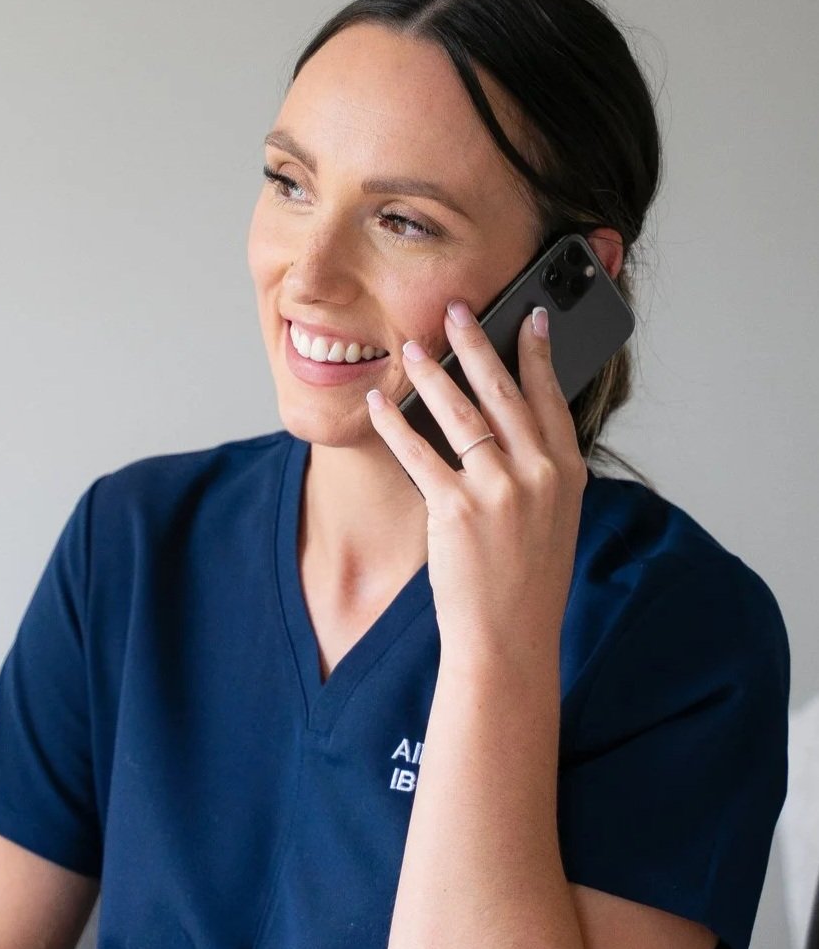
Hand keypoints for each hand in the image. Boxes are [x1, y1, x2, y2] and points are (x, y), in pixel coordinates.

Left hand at [365, 301, 587, 667]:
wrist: (509, 640)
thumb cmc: (527, 584)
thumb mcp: (555, 521)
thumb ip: (542, 472)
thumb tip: (513, 425)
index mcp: (569, 473)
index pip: (552, 397)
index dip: (539, 353)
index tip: (531, 317)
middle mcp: (539, 474)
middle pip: (504, 391)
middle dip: (478, 343)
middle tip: (458, 309)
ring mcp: (499, 491)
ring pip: (461, 413)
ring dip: (433, 374)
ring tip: (413, 348)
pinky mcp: (456, 510)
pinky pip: (419, 452)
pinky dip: (395, 424)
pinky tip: (379, 404)